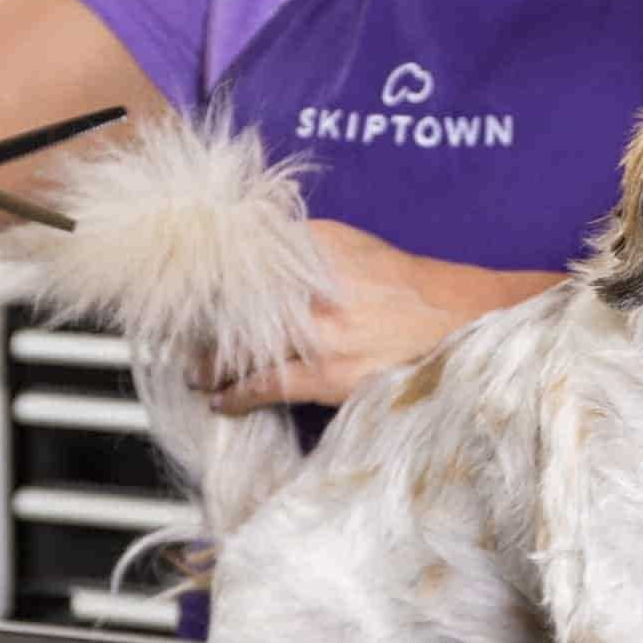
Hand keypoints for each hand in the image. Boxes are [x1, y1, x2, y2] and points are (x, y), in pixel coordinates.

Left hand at [206, 221, 562, 411]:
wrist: (464, 322)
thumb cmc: (411, 287)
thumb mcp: (354, 248)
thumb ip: (304, 249)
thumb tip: (253, 258)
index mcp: (316, 243)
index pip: (238, 257)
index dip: (203, 276)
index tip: (180, 288)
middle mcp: (312, 281)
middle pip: (229, 301)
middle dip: (198, 319)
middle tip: (177, 331)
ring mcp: (319, 330)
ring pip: (240, 346)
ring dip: (208, 359)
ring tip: (192, 367)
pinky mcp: (328, 373)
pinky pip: (266, 385)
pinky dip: (236, 393)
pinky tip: (219, 399)